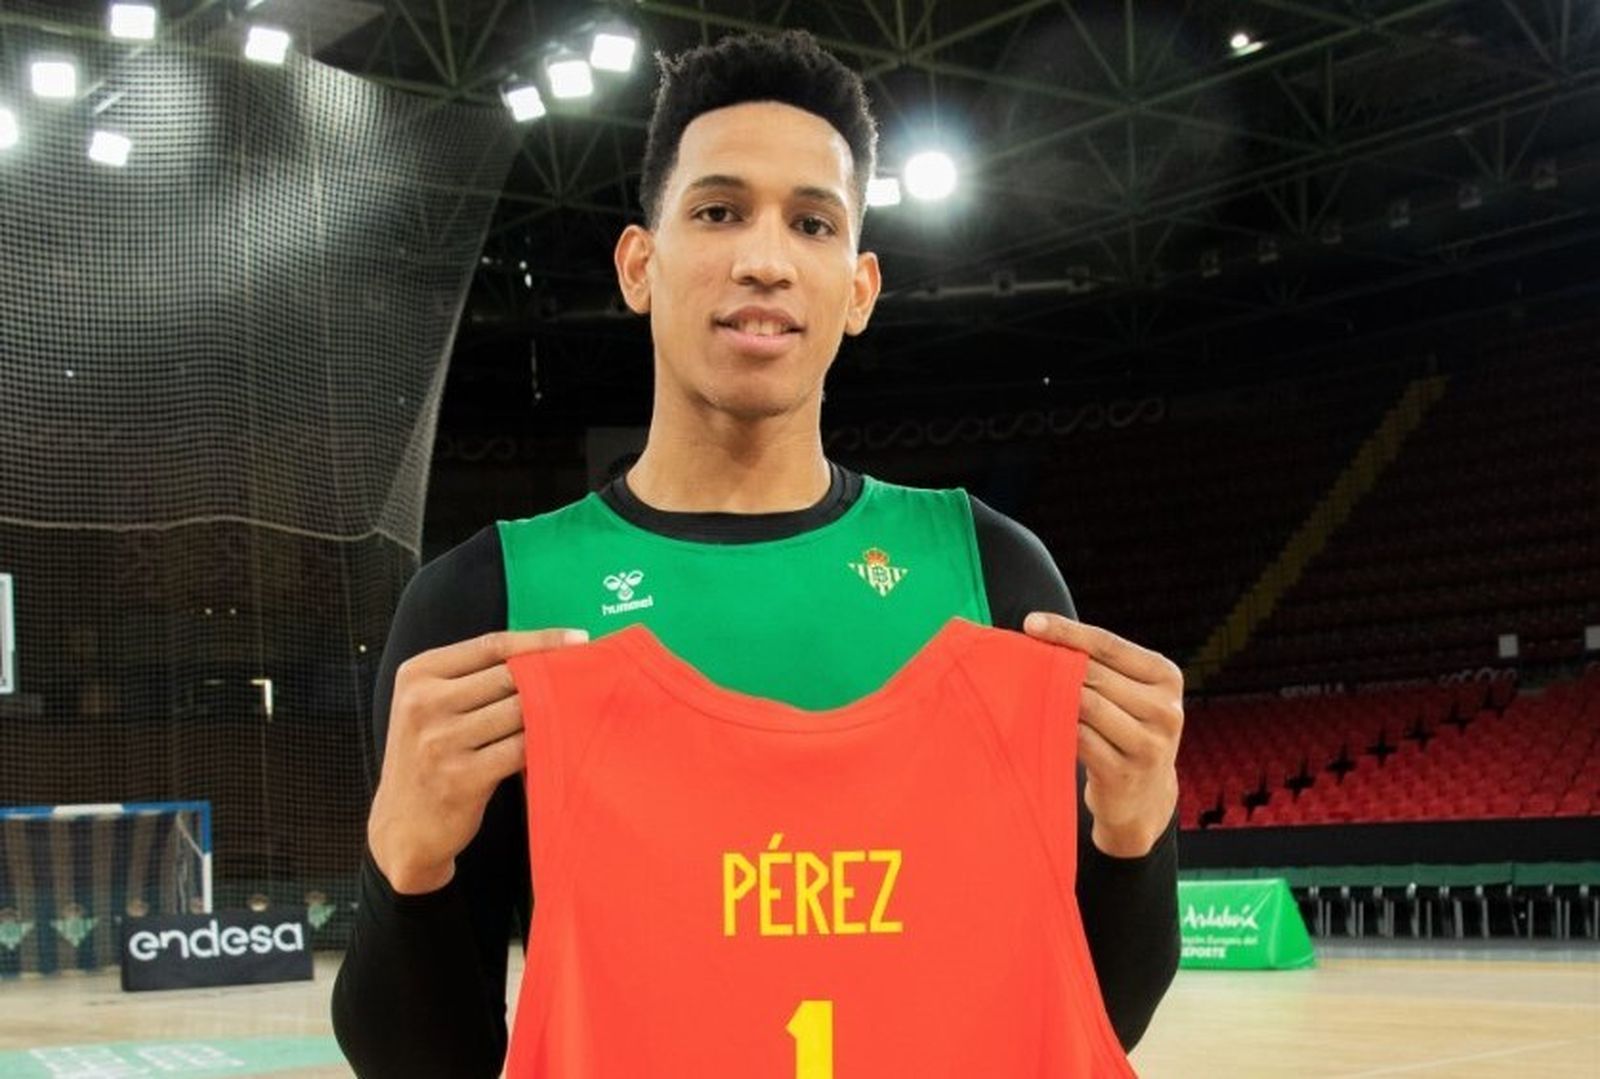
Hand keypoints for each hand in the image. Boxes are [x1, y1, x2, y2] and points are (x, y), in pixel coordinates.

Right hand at [368, 627, 588, 893]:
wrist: (403, 828)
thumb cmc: (429, 758)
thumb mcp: (431, 707)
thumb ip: (471, 679)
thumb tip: (543, 653)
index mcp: (417, 675)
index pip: (490, 645)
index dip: (540, 639)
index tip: (579, 639)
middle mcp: (424, 704)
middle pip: (509, 676)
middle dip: (549, 677)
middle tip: (584, 679)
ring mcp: (441, 741)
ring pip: (519, 711)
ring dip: (551, 711)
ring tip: (576, 710)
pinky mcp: (462, 778)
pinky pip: (521, 748)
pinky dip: (544, 743)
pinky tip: (559, 742)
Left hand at [1023, 612, 1182, 857]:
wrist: (1144, 799)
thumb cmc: (1124, 731)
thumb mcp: (1127, 695)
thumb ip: (1099, 666)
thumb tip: (1039, 632)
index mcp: (1167, 677)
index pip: (1110, 645)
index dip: (1068, 631)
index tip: (1031, 622)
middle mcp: (1166, 709)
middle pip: (1096, 674)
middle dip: (1055, 665)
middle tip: (1018, 659)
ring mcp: (1149, 744)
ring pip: (1087, 705)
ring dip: (1052, 695)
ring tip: (1024, 689)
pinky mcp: (1125, 773)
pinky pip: (1080, 739)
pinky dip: (1056, 727)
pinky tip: (1038, 721)